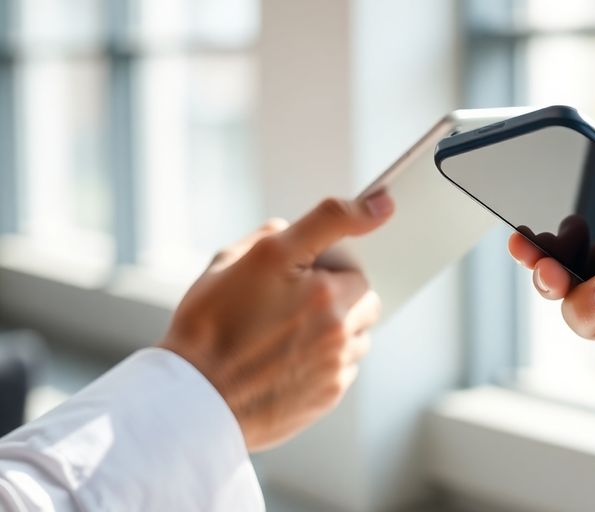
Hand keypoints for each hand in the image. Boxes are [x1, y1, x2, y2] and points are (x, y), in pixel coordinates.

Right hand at [160, 193, 393, 450]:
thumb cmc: (207, 326)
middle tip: (302, 298)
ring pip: (360, 331)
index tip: (377, 209)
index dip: (348, 229)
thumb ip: (278, 233)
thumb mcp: (232, 261)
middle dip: (341, 290)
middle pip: (365, 291)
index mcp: (311, 280)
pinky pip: (347, 364)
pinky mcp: (333, 389)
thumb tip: (306, 228)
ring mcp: (336, 357)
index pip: (348, 233)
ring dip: (340, 326)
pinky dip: (329, 359)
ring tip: (292, 333)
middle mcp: (332, 317)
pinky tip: (291, 359)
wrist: (194, 398)